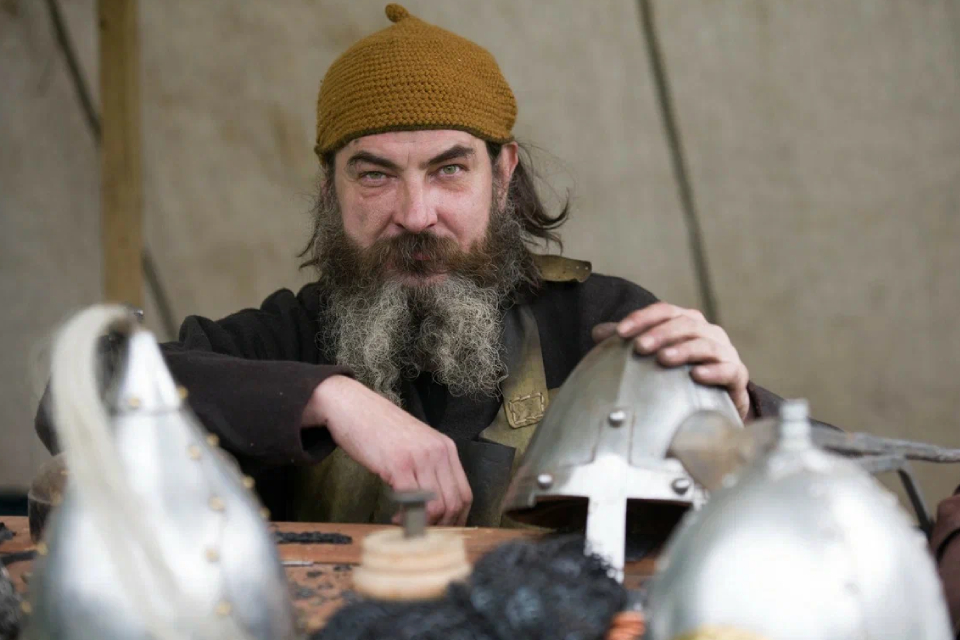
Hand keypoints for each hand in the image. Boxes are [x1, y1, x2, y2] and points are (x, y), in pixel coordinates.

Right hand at [302, 375, 472, 525]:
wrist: (354, 407)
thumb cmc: (381, 429)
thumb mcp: (416, 444)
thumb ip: (429, 468)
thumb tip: (435, 504)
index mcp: (446, 448)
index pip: (465, 493)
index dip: (456, 518)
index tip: (441, 529)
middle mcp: (438, 452)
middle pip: (455, 503)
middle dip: (440, 526)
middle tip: (422, 531)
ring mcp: (420, 458)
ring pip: (437, 506)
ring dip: (423, 524)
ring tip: (405, 523)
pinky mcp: (399, 465)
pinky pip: (413, 502)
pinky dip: (407, 517)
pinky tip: (395, 517)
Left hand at [592, 302, 750, 419]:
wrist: (715, 404)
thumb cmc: (679, 375)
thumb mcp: (653, 356)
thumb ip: (629, 343)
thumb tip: (598, 332)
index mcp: (686, 322)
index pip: (663, 311)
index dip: (641, 318)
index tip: (619, 333)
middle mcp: (707, 332)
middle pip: (685, 324)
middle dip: (660, 333)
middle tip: (639, 346)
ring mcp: (724, 352)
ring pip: (706, 344)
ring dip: (684, 350)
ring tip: (663, 359)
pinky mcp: (737, 375)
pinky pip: (728, 369)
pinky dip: (713, 371)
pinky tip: (696, 376)